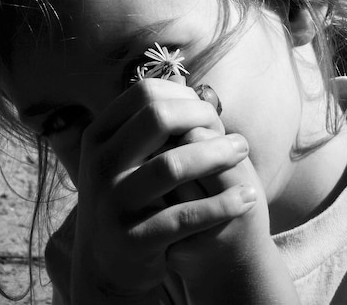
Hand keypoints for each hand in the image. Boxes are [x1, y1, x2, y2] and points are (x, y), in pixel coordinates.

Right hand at [68, 79, 254, 302]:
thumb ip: (149, 125)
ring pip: (173, 165)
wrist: (105, 261)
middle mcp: (100, 165)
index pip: (144, 93)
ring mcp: (113, 203)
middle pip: (158, 118)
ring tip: (242, 152)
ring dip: (217, 155)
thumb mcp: (124, 157)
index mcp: (99, 137)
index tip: (208, 110)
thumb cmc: (129, 196)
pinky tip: (247, 197)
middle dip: (203, 117)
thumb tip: (191, 84)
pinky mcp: (133, 239)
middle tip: (231, 133)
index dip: (183, 95)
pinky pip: (185, 216)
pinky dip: (223, 205)